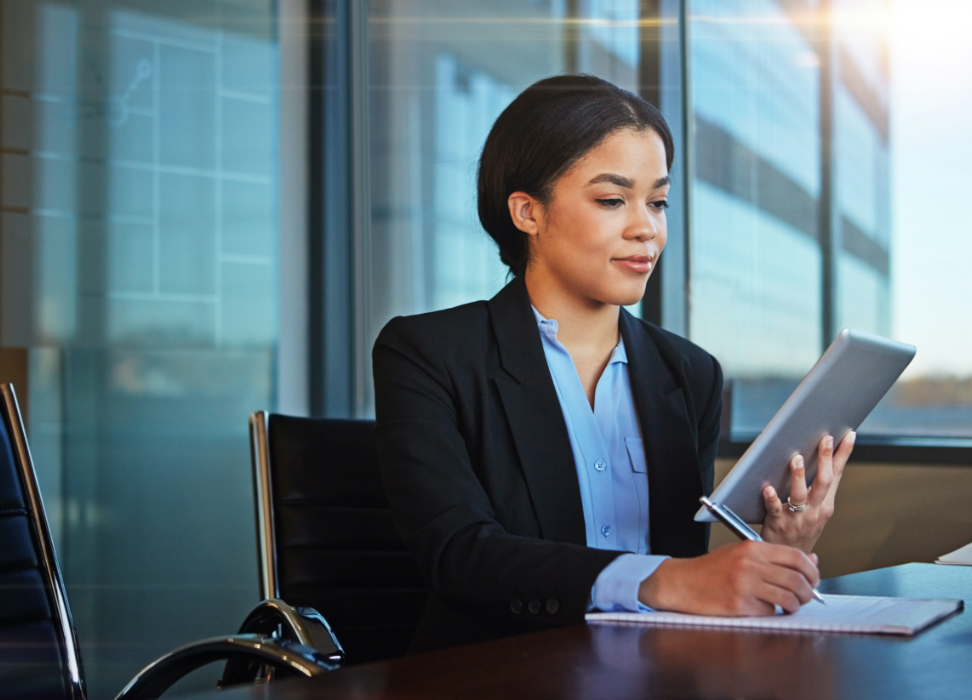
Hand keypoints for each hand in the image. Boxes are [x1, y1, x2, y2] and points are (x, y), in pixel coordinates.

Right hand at [638, 541, 819, 615]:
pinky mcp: (738, 605)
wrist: (683, 582)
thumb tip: (811, 561)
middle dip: (808, 592)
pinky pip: (769, 612)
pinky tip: (763, 608)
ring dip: (795, 605)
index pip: (796, 557)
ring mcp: (744, 585)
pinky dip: (772, 613)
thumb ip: (775, 557)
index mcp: (752, 548)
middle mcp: (749, 564)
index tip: (814, 580)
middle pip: (797, 580)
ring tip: (789, 605)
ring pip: (788, 598)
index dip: (812, 571)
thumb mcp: (742, 553)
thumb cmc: (712, 569)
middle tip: (806, 597)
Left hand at [761, 432, 855, 552]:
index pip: (837, 475)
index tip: (849, 435)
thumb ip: (816, 488)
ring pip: (800, 495)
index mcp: (825, 504)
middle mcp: (815, 510)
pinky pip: (775, 509)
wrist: (791, 561)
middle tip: (825, 439)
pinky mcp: (778, 524)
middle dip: (825, 459)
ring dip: (799, 477)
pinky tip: (767, 488)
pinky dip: (771, 498)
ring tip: (797, 459)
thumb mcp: (817, 511)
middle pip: (823, 482)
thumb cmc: (801, 530)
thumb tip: (815, 456)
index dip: (843, 455)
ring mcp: (797, 517)